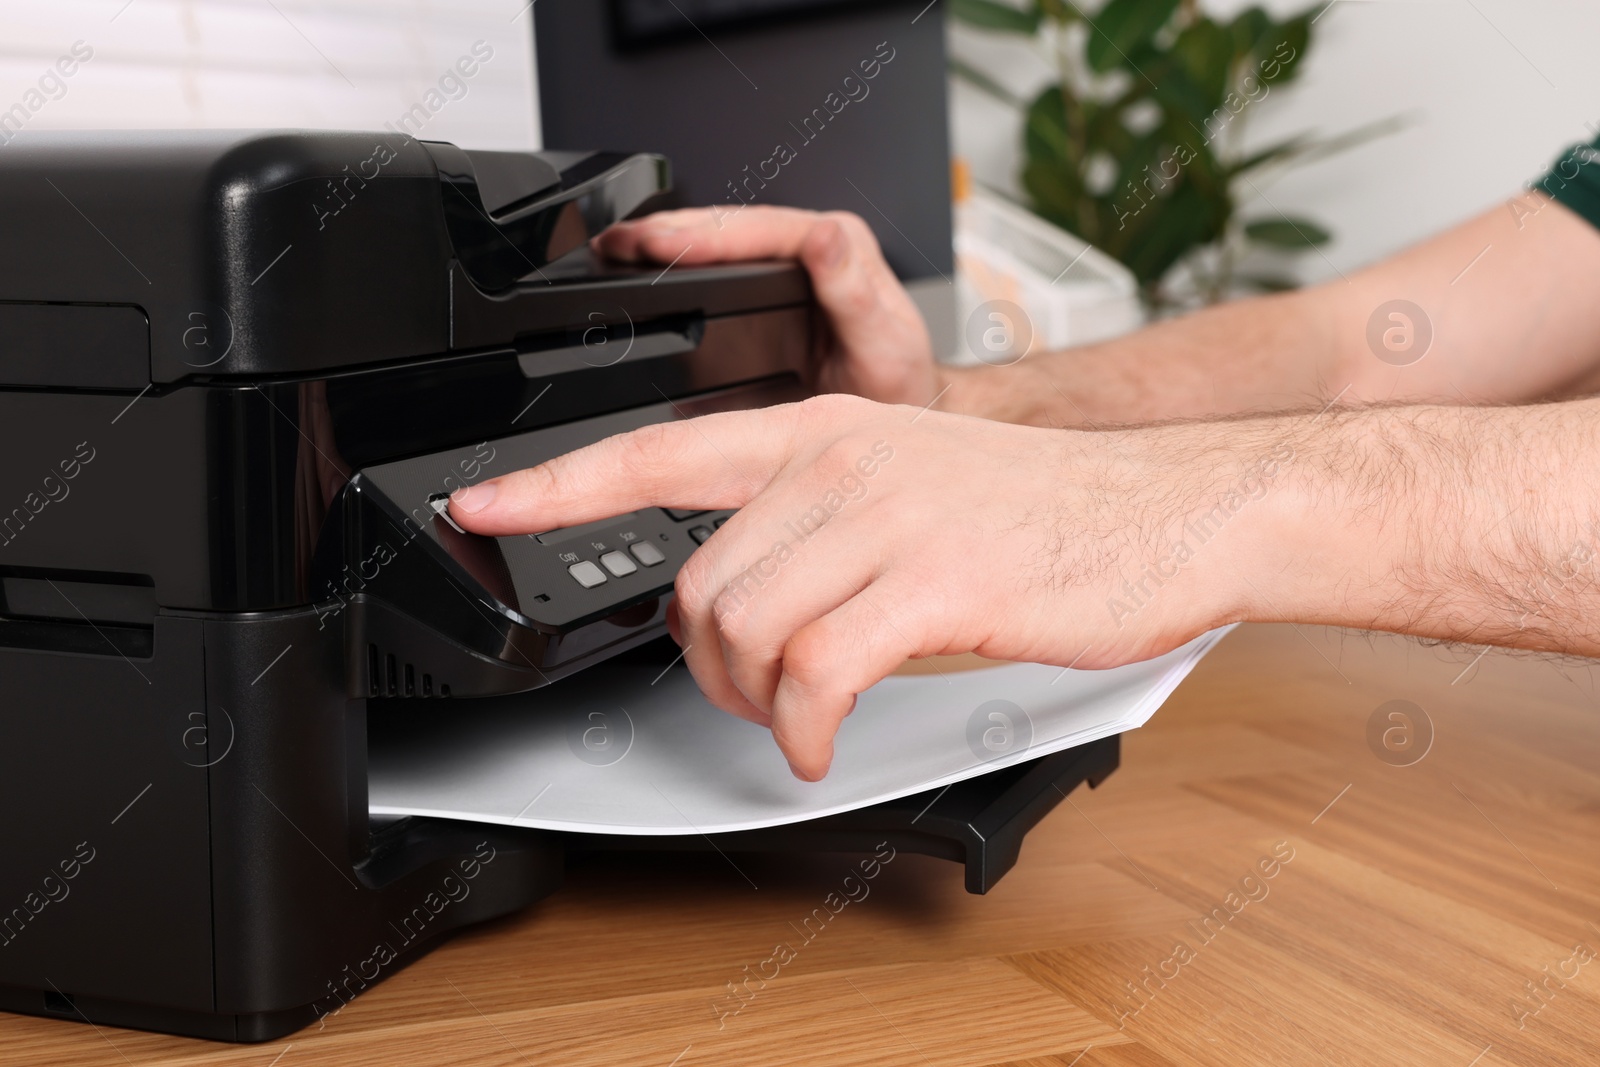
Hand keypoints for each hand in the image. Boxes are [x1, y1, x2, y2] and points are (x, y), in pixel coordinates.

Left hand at [450, 395, 1246, 780]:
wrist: (1171, 511)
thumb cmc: (1050, 512)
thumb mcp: (916, 485)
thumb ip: (823, 522)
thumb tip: (748, 601)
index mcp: (828, 430)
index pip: (660, 449)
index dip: (557, 484)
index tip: (482, 503)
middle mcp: (844, 461)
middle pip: (699, 581)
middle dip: (704, 663)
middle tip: (750, 693)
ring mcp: (889, 517)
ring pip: (744, 628)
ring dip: (749, 700)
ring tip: (793, 717)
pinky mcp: (934, 583)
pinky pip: (814, 675)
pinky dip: (799, 731)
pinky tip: (818, 744)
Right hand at [594, 206, 940, 406]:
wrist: (898, 418)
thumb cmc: (899, 382)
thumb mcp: (886, 343)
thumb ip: (855, 293)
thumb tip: (828, 238)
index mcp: (839, 245)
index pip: (759, 229)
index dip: (703, 233)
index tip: (658, 241)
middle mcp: (809, 247)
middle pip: (724, 228)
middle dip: (663, 230)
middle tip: (611, 243)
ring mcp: (781, 270)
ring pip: (711, 246)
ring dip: (658, 247)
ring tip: (608, 254)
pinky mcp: (760, 297)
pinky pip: (710, 277)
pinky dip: (669, 277)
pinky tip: (634, 281)